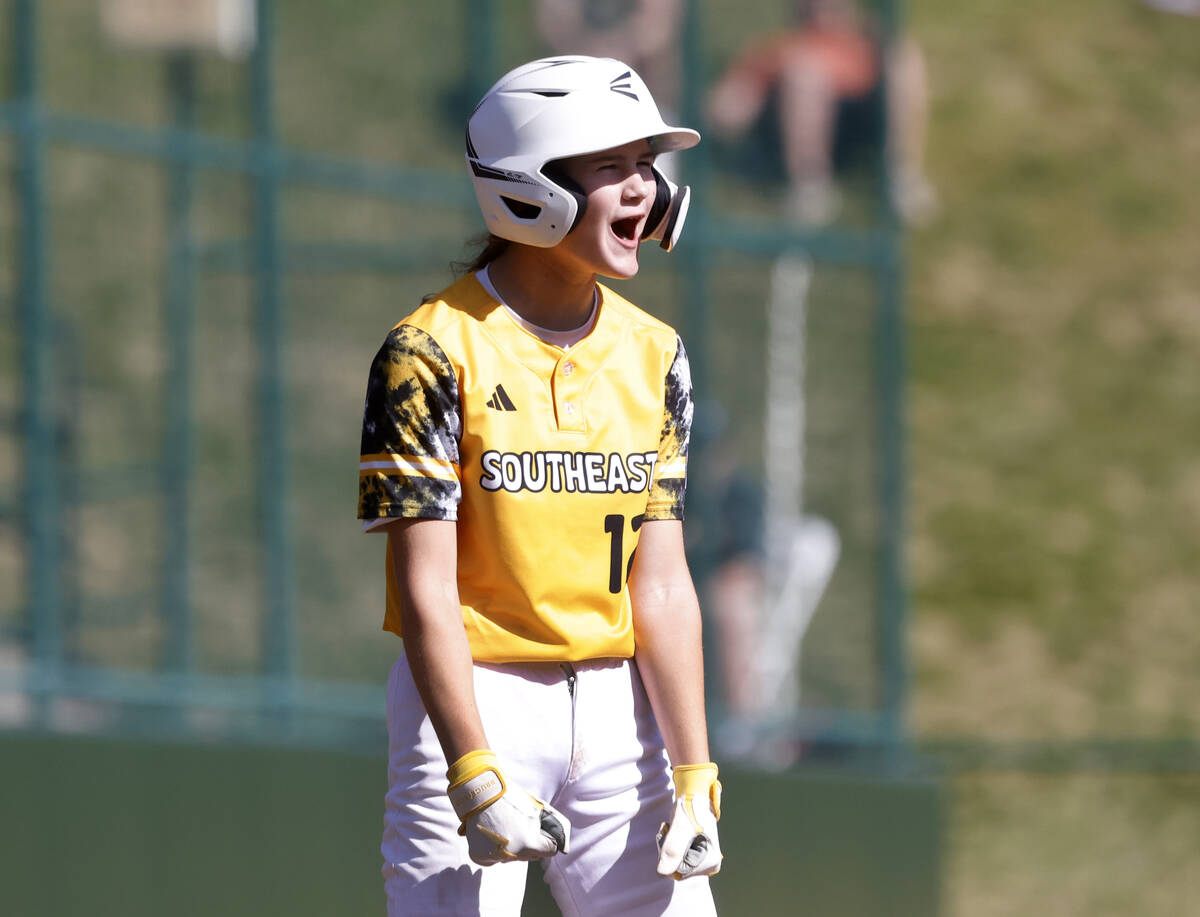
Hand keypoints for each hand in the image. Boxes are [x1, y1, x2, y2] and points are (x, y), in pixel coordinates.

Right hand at [446, 750, 570, 865]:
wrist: (481, 791)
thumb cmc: (512, 797)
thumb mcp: (538, 809)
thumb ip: (554, 826)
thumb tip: (564, 847)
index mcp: (529, 843)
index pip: (549, 850)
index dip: (547, 839)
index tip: (540, 830)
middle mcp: (511, 854)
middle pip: (530, 856)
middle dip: (530, 843)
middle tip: (520, 824)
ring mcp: (494, 857)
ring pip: (512, 857)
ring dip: (512, 846)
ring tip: (505, 825)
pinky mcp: (479, 857)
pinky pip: (494, 858)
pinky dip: (494, 849)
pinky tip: (493, 833)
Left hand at [656, 762, 722, 878]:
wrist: (694, 793)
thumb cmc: (690, 807)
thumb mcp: (680, 827)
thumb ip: (673, 849)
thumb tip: (661, 872)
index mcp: (710, 862)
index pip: (679, 873)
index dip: (668, 856)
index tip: (670, 834)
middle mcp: (709, 864)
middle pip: (677, 869)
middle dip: (667, 850)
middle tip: (669, 829)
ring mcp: (703, 859)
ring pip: (674, 863)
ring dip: (667, 846)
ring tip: (671, 828)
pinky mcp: (696, 853)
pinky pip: (676, 857)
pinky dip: (670, 844)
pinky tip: (673, 830)